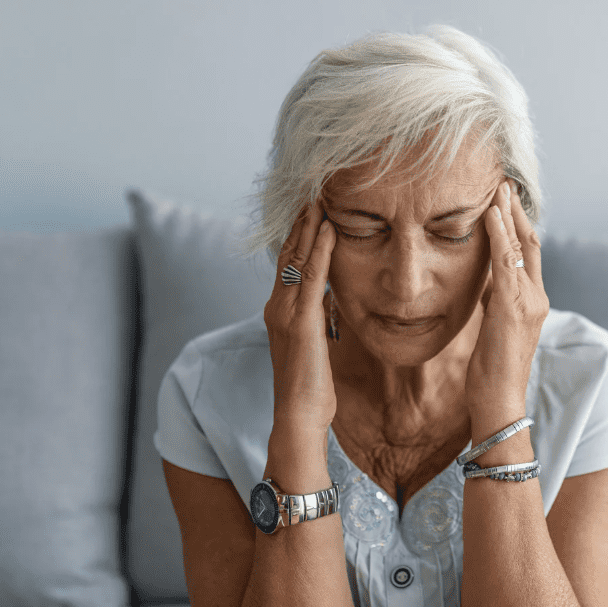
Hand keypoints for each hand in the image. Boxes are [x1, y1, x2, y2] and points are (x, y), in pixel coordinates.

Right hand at [263, 203, 337, 431]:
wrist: (299, 414)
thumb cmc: (311, 386)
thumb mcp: (314, 343)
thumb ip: (316, 318)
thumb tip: (327, 298)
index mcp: (280, 311)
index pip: (288, 264)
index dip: (298, 235)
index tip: (310, 210)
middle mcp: (277, 306)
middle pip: (288, 254)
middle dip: (301, 222)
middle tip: (312, 192)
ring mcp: (286, 313)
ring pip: (297, 259)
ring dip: (310, 226)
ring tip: (320, 199)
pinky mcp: (301, 322)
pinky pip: (313, 277)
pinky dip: (321, 250)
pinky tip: (329, 228)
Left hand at [465, 180, 548, 427]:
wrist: (500, 402)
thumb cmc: (491, 372)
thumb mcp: (493, 328)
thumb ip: (494, 303)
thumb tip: (485, 284)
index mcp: (532, 303)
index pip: (529, 255)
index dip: (519, 226)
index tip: (506, 201)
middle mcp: (537, 298)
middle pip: (531, 243)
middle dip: (518, 212)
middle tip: (505, 183)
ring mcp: (529, 302)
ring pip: (522, 247)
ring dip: (509, 215)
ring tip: (498, 188)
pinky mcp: (513, 308)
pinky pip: (507, 263)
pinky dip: (500, 236)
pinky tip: (490, 215)